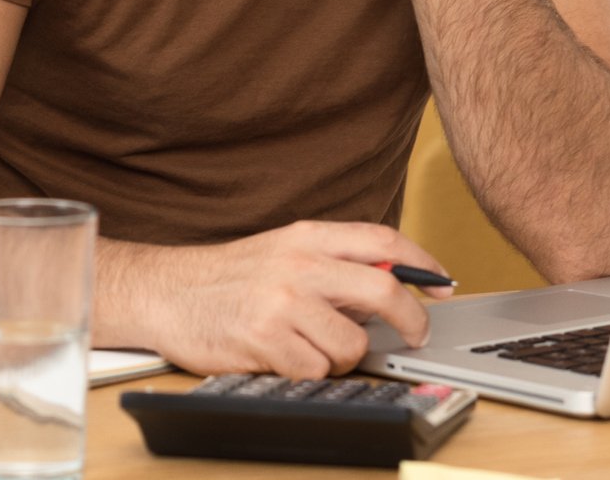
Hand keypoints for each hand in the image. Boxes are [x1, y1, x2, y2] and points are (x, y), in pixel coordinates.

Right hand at [114, 221, 453, 378]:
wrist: (166, 291)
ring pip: (352, 344)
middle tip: (415, 334)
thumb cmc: (227, 277)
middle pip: (383, 289)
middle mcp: (297, 265)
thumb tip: (391, 284)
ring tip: (314, 346)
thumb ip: (332, 262)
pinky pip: (315, 370)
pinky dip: (308, 371)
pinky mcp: (265, 341)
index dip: (423, 263)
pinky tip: (284, 356)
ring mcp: (281, 303)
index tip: (443, 283)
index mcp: (306, 237)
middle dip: (411, 319)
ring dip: (343, 356)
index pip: (383, 240)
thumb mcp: (282, 251)